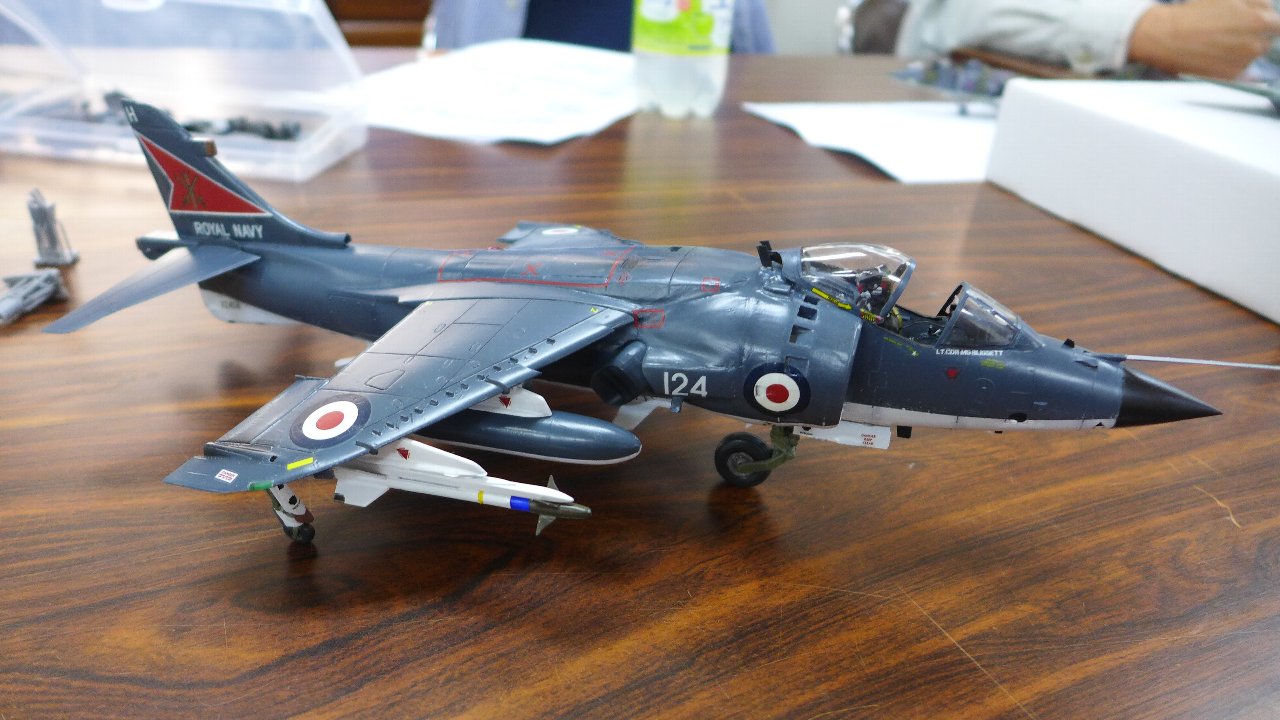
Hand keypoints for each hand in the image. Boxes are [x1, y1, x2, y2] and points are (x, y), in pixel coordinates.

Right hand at [1129, 0, 1279, 77]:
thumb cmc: (1193, 13)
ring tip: (1218, 43)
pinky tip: (1213, 54)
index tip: (1251, 23)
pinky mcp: (1230, 76)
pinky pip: (1240, 69)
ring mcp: (1243, 63)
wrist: (1164, 36)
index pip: (1277, 24)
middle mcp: (1256, 45)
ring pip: (1253, 56)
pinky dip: (1230, 63)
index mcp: (1259, 21)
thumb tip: (1267, 11)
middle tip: (1229, 32)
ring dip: (1242, 50)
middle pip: (1266, 41)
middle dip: (1253, 36)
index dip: (1264, 21)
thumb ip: (1256, 4)